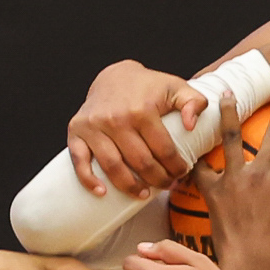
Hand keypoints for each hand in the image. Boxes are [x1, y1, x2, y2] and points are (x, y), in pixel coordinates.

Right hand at [67, 60, 209, 198]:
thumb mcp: (175, 87)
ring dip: (129, 186)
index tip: (181, 173)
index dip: (176, 166)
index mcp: (142, 109)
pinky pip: (79, 161)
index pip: (163, 149)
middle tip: (167, 184)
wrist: (113, 75)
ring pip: (112, 167)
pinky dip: (88, 179)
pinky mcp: (76, 131)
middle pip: (140, 162)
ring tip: (143, 193)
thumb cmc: (147, 86)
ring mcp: (94, 126)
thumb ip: (193, 102)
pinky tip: (102, 192)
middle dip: (158, 179)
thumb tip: (191, 125)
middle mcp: (116, 118)